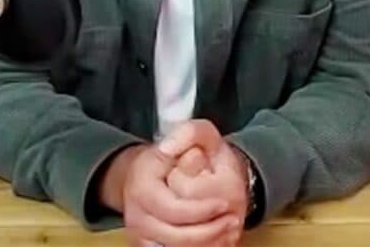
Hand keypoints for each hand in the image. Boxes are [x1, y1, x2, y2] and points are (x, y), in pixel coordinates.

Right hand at [98, 143, 238, 246]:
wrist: (148, 175)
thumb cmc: (174, 156)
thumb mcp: (189, 134)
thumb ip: (188, 133)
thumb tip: (171, 149)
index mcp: (142, 187)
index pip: (174, 209)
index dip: (202, 210)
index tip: (225, 203)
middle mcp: (136, 215)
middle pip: (177, 238)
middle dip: (210, 231)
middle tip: (233, 220)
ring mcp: (140, 235)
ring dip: (206, 244)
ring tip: (228, 230)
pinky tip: (215, 239)